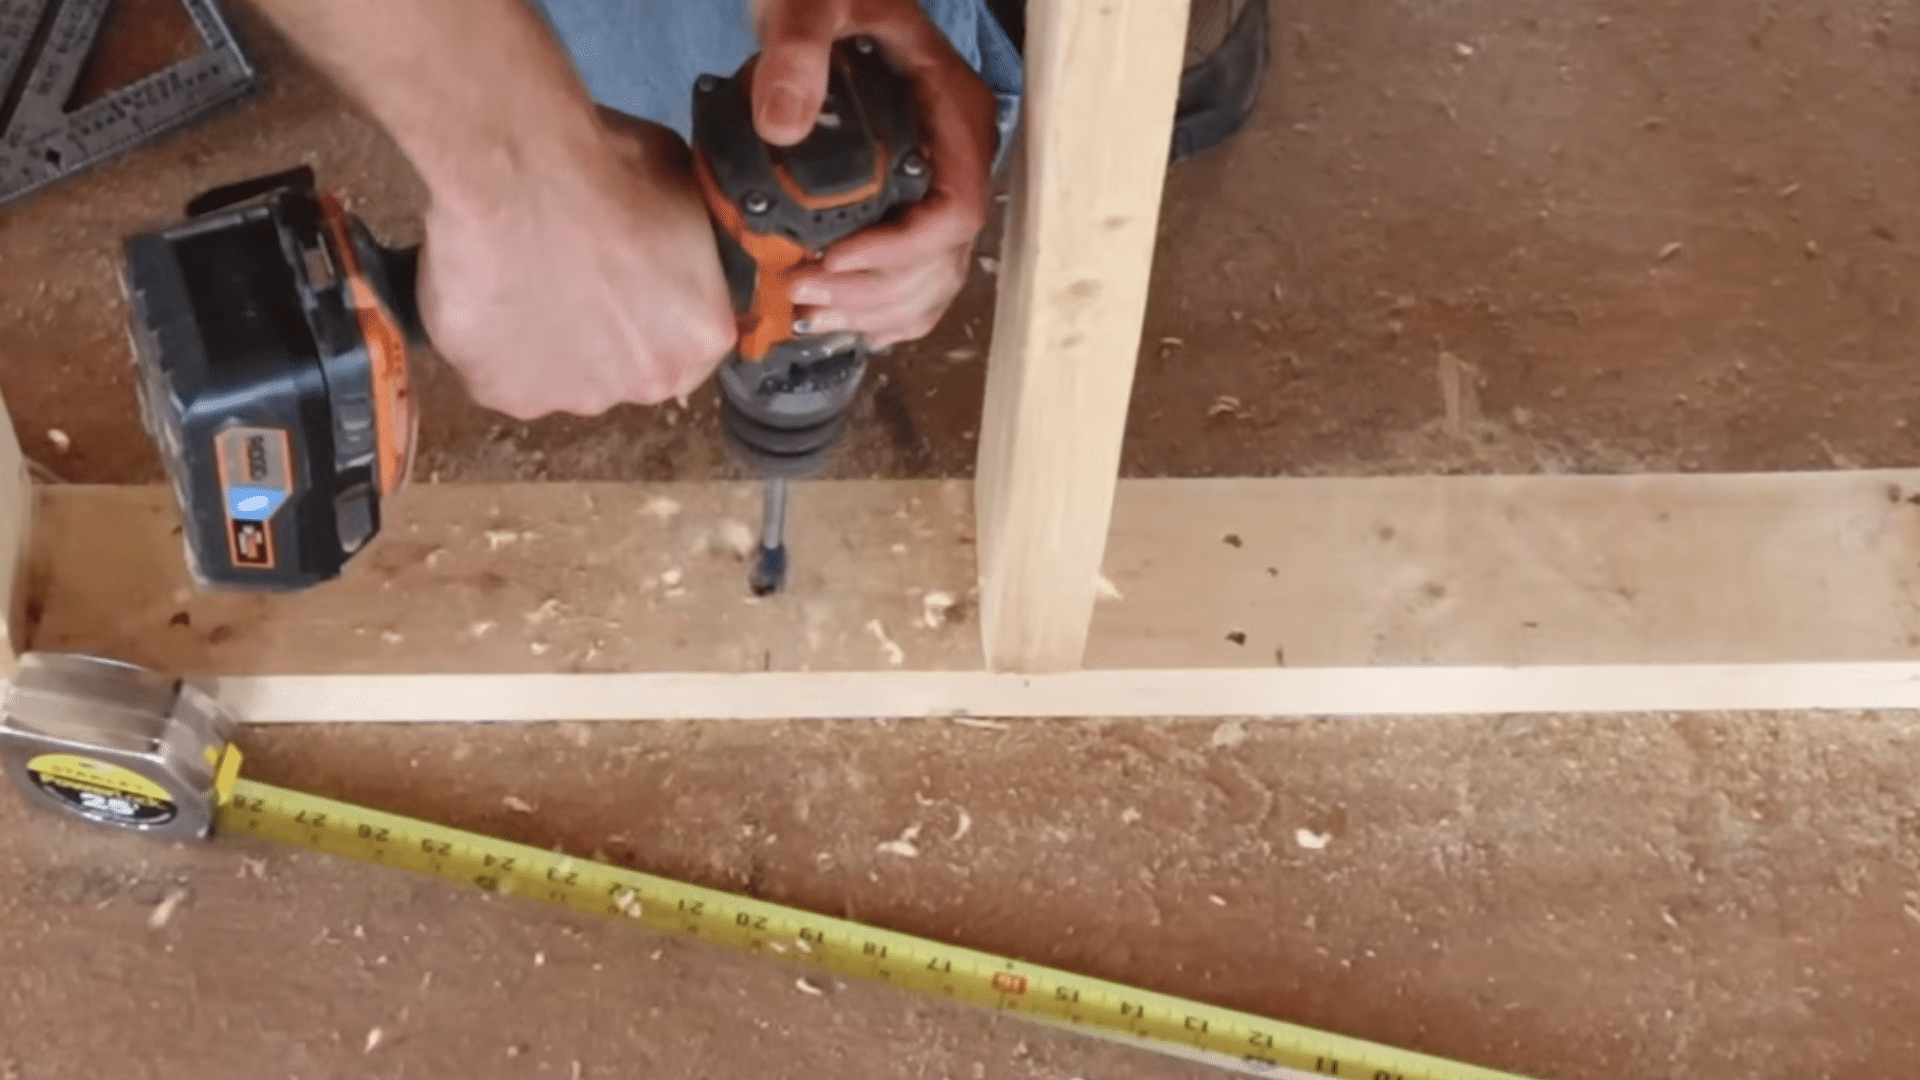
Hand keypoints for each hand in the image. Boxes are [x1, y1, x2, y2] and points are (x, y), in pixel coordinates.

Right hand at [417, 110, 736, 418]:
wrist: (513, 170)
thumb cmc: (605, 164)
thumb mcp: (682, 189)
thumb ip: (687, 245)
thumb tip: (673, 248)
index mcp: (702, 337)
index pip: (685, 342)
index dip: (650, 310)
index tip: (620, 278)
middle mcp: (647, 383)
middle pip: (623, 369)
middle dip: (600, 331)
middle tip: (567, 274)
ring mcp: (572, 397)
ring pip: (557, 376)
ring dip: (543, 340)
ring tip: (517, 277)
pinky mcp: (501, 393)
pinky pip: (496, 372)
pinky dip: (488, 341)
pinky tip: (484, 291)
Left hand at [752, 0, 998, 347]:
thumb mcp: (810, 5)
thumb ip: (798, 53)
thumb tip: (781, 126)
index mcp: (953, 116)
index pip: (958, 210)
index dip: (902, 250)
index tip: (836, 258)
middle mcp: (954, 159)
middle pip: (943, 258)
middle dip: (873, 289)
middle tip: (802, 293)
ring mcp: (934, 183)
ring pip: (931, 277)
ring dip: (873, 309)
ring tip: (809, 314)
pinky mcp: (906, 199)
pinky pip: (916, 274)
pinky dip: (885, 309)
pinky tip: (844, 322)